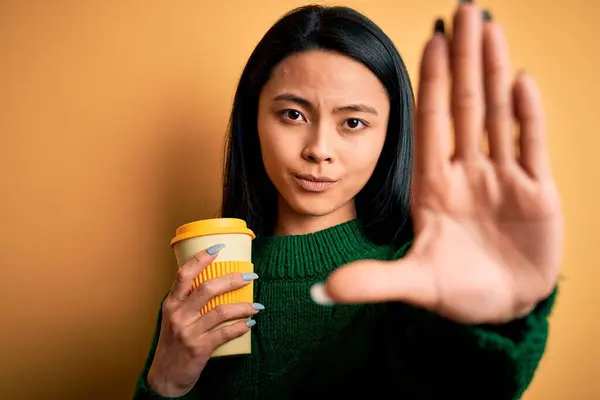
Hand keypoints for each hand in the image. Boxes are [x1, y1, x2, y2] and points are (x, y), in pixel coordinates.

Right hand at [147, 247, 259, 396]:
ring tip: (255, 305)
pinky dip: (240, 327)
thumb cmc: (173, 343)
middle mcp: (178, 315)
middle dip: (232, 279)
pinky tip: (250, 323)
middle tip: (250, 277)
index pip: (184, 274)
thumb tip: (218, 283)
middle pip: (207, 288)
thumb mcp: (174, 318)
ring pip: (220, 311)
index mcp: (171, 303)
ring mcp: (188, 332)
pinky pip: (225, 333)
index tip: (218, 248)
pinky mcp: (199, 348)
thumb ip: (189, 302)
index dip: (201, 258)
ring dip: (243, 306)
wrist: (165, 376)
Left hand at [318, 3, 562, 323]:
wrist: (503, 310)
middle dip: (464, 59)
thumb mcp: (414, 285)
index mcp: (433, 188)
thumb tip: (319, 291)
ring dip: (494, 71)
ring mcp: (502, 179)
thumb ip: (371, 282)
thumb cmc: (458, 295)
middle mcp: (466, 174)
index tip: (430, 42)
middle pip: (465, 106)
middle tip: (464, 9)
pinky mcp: (537, 193)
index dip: (432, 82)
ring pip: (497, 115)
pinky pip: (532, 144)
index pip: (431, 124)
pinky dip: (528, 114)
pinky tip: (520, 79)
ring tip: (490, 27)